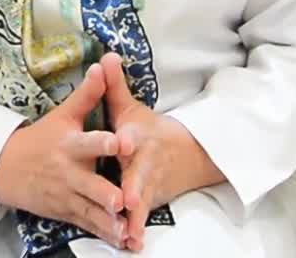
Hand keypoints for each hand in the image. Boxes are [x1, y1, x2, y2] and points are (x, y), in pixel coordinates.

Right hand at [0, 62, 128, 245]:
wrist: (6, 168)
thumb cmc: (41, 138)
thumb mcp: (63, 114)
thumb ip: (88, 94)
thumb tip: (103, 64)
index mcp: (70, 144)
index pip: (89, 141)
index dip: (105, 142)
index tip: (122, 141)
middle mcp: (69, 172)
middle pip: (90, 184)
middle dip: (106, 193)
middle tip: (122, 200)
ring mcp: (67, 195)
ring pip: (91, 210)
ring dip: (109, 221)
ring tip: (127, 230)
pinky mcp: (67, 212)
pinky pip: (88, 225)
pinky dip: (105, 234)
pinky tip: (122, 241)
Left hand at [99, 53, 221, 251]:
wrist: (189, 154)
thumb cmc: (149, 130)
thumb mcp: (131, 107)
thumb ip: (113, 86)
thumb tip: (105, 56)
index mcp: (138, 136)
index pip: (133, 135)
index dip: (128, 138)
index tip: (123, 142)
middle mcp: (145, 162)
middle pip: (140, 173)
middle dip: (135, 185)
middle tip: (127, 197)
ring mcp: (150, 184)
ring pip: (143, 200)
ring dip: (135, 215)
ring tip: (127, 230)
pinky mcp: (151, 201)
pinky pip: (143, 217)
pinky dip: (137, 230)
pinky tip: (131, 244)